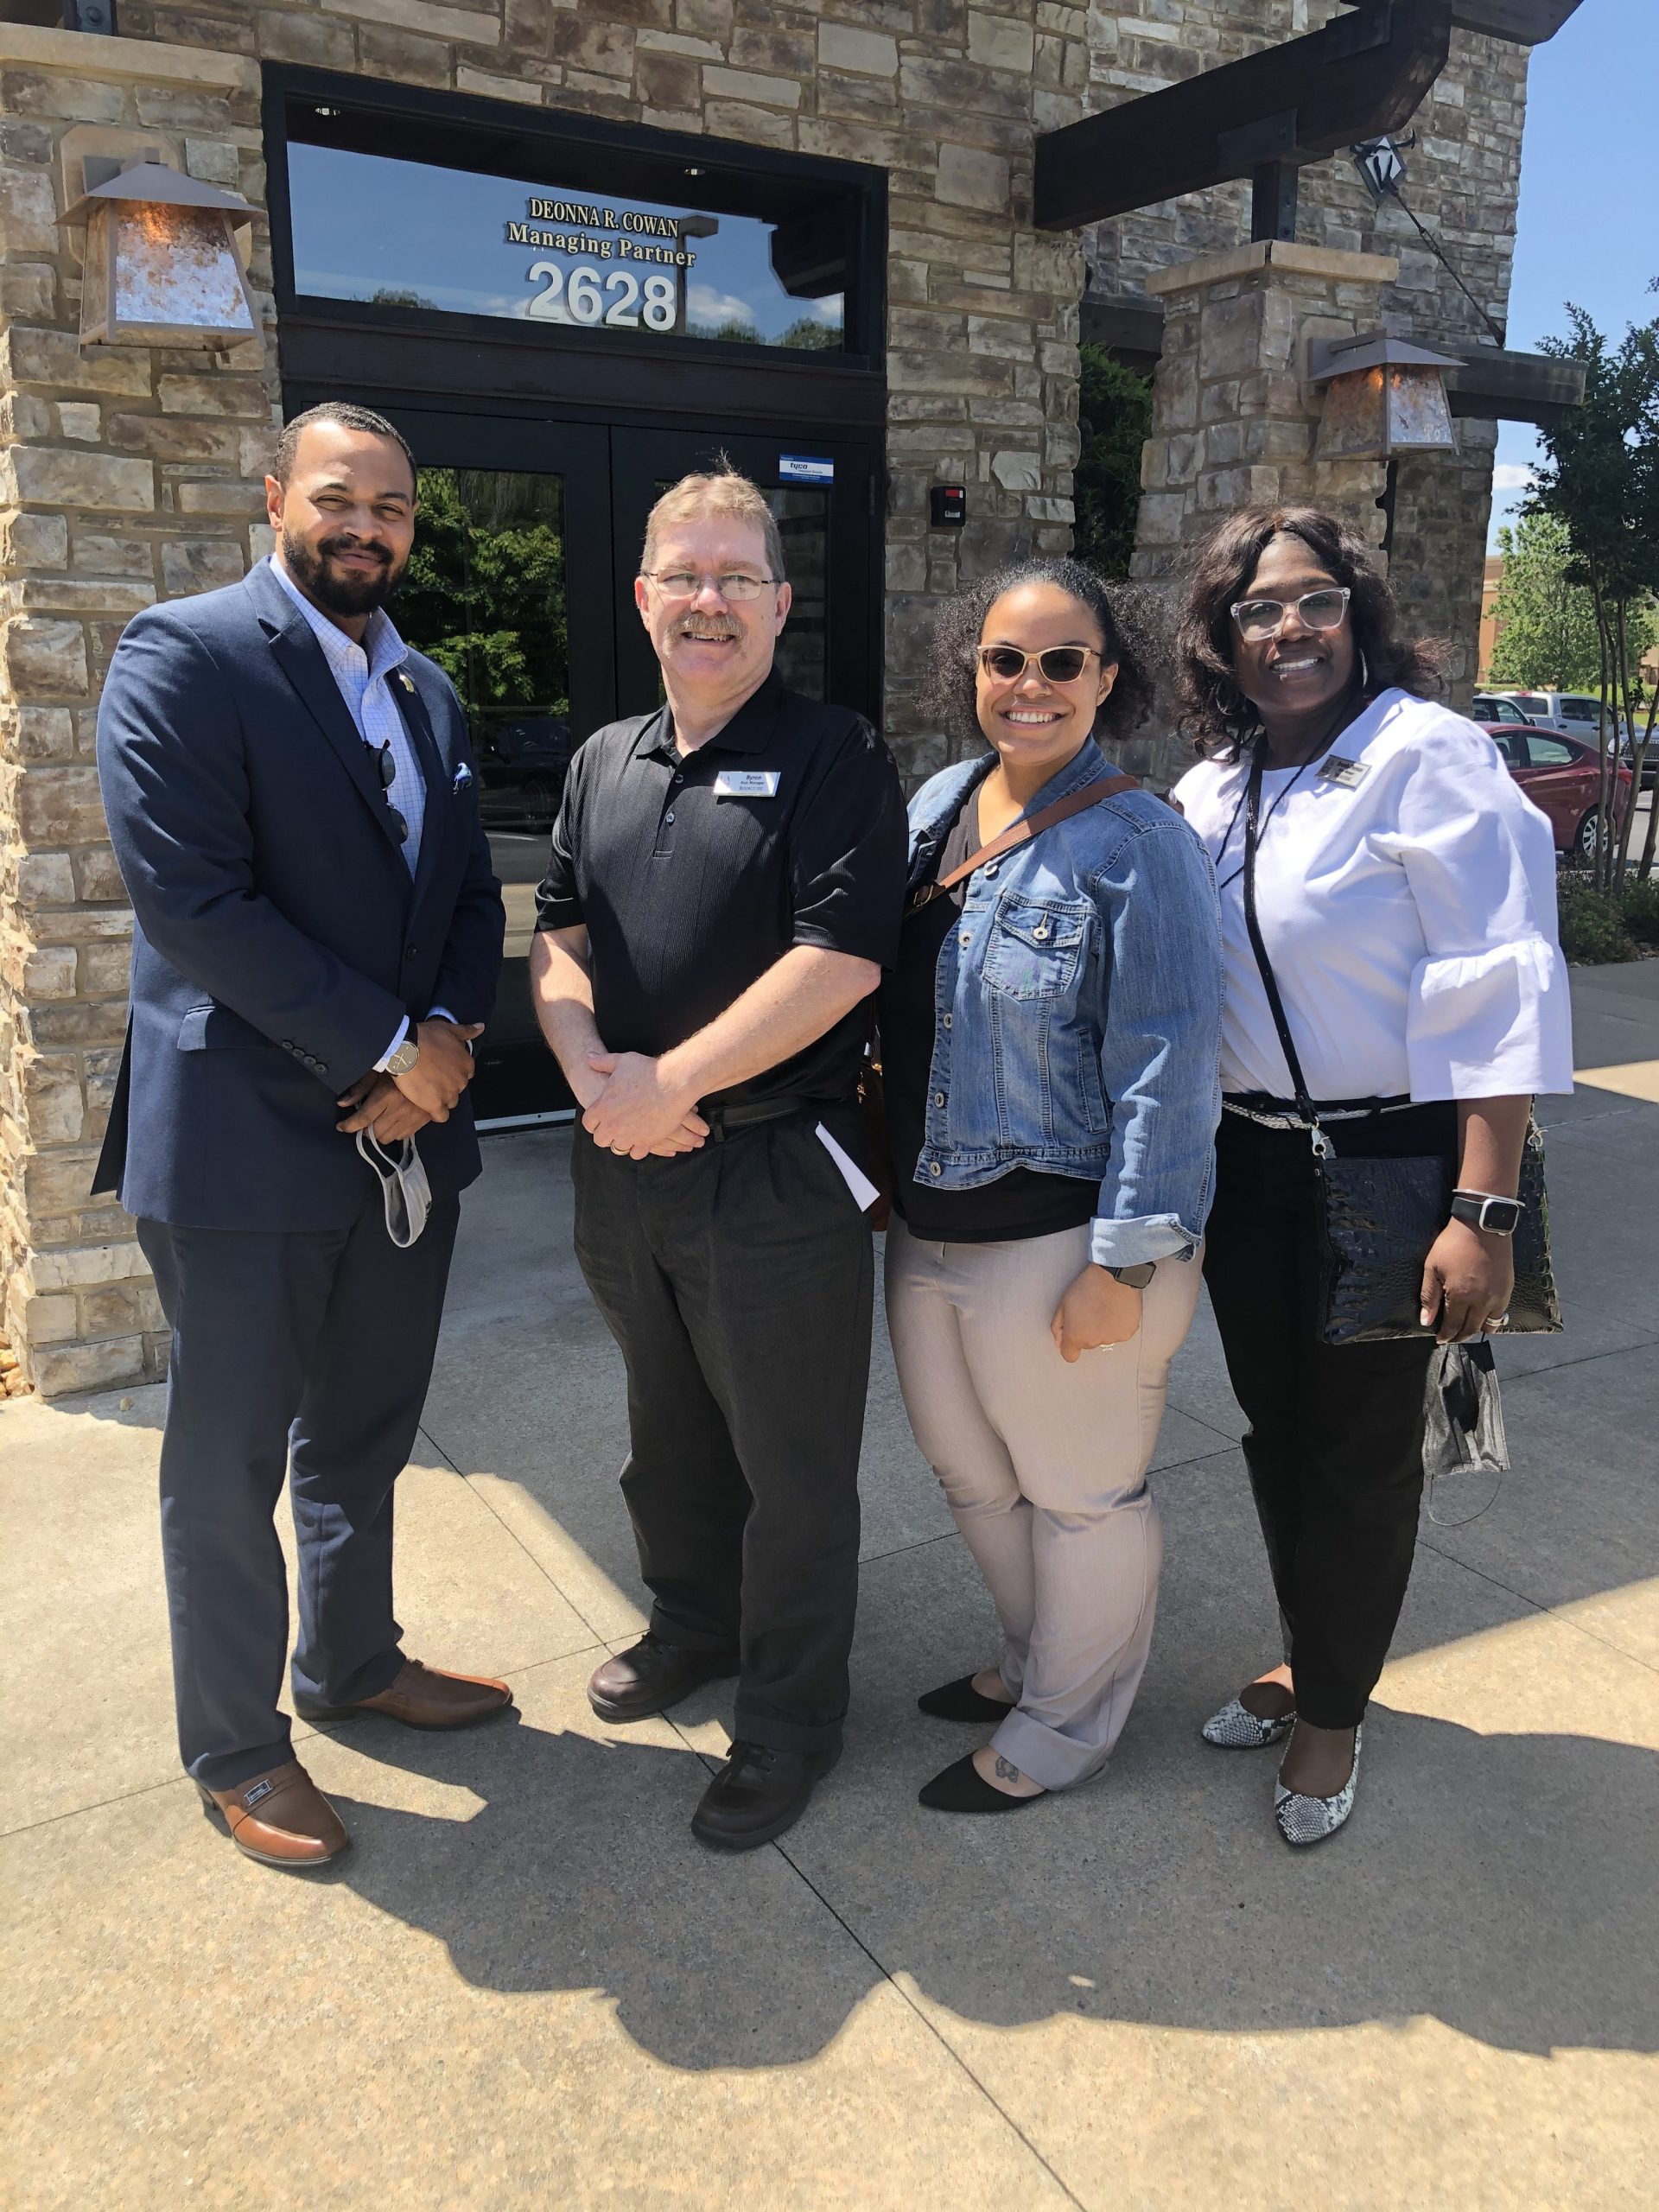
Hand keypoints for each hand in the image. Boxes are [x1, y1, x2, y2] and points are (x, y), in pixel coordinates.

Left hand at [336, 1073, 432, 1142]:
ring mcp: (412, 1117)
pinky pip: (402, 1137)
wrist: (427, 1066)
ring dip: (379, 1132)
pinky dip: (394, 1132)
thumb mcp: (376, 1072)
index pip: (363, 1118)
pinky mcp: (422, 1121)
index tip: (341, 1126)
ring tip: (378, 1121)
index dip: (349, 1125)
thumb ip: (359, 1089)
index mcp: (386, 1095)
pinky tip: (392, 1121)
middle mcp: (399, 1109)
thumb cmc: (400, 1066)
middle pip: (374, 1133)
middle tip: (363, 1122)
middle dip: (364, 1130)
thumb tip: (343, 1103)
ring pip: (387, 1138)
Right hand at [391, 1018, 484, 1123]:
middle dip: (447, 1085)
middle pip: (457, 1088)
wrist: (405, 1049)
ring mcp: (449, 1094)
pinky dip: (436, 1113)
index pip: (465, 1074)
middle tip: (432, 1078)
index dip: (453, 1072)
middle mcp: (461, 1081)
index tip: (442, 1069)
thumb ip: (467, 1031)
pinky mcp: (435, 1105)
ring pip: (451, 1102)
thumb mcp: (449, 1028)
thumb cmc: (425, 1037)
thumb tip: (480, 1027)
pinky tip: (427, 1106)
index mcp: (466, 1064)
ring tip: (427, 1091)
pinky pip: (441, 1116)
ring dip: (441, 1099)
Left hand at [581, 1051, 708, 1158]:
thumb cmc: (648, 1071)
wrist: (673, 1083)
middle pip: (600, 1140)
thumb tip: (589, 1058)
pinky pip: (636, 1154)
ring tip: (628, 1134)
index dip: (593, 1121)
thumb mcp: (622, 1062)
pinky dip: (637, 1149)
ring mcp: (629, 1136)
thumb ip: (603, 1062)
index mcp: (602, 1107)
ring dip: (621, 1141)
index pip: (588, 1123)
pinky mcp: (646, 1142)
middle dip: (605, 1134)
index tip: (599, 1120)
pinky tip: (641, 1141)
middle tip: (613, 1127)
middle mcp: (612, 1125)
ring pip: (617, 1148)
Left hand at [1050, 1265, 1141, 1363]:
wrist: (1113, 1277)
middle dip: (1088, 1332)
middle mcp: (1094, 1342)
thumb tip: (1059, 1343)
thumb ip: (1058, 1327)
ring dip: (1104, 1328)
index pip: (1070, 1356)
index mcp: (1076, 1336)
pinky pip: (1120, 1332)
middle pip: (1088, 1344)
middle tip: (1091, 1311)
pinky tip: (1117, 1308)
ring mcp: (1112, 1338)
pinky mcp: (1128, 1332)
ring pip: (1105, 1337)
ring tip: (1105, 1307)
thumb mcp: (1063, 1304)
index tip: (1074, 1335)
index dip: (1070, 1346)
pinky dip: (1119, 1324)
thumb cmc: (1086, 1287)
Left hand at [1420, 1217, 1515, 1342]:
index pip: (1453, 1326)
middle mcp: (1482, 1301)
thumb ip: (1429, 1296)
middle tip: (1451, 1337)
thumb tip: (1426, 1320)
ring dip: (1476, 1330)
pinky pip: (1501, 1313)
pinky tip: (1483, 1316)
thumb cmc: (1453, 1244)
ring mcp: (1498, 1296)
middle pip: (1471, 1329)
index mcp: (1461, 1297)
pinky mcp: (1508, 1288)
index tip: (1439, 1339)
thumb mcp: (1433, 1268)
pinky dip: (1492, 1320)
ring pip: (1489, 1325)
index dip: (1445, 1335)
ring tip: (1466, 1329)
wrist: (1482, 1226)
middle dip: (1459, 1336)